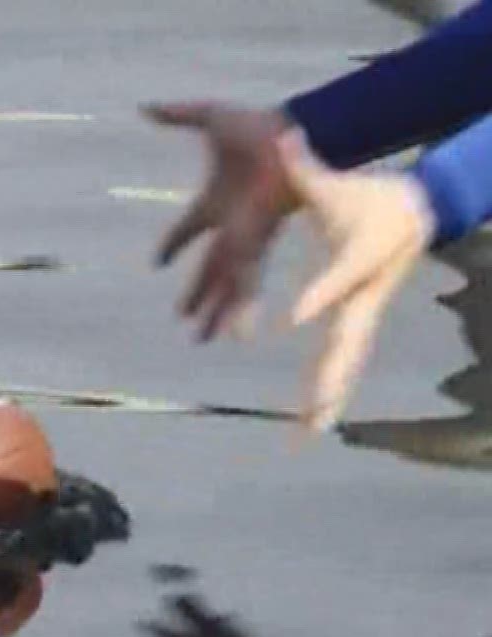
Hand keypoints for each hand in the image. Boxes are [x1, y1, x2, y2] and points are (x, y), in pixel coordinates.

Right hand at [146, 102, 299, 340]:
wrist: (291, 133)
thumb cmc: (255, 126)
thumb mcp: (211, 117)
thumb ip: (178, 114)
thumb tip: (144, 107)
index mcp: (214, 202)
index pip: (186, 229)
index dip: (172, 244)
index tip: (158, 262)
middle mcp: (230, 226)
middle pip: (208, 268)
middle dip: (196, 294)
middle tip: (182, 319)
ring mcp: (243, 237)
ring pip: (226, 283)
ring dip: (215, 312)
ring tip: (203, 338)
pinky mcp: (256, 243)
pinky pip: (246, 281)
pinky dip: (239, 306)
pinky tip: (238, 331)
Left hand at [278, 131, 434, 431]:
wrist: (420, 210)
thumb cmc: (372, 197)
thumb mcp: (336, 183)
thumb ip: (304, 166)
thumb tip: (282, 136)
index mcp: (355, 261)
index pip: (333, 281)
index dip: (315, 296)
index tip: (292, 318)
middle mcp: (361, 296)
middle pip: (346, 341)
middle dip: (329, 375)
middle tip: (312, 410)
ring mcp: (362, 313)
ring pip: (345, 363)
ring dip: (327, 398)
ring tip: (308, 434)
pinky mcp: (359, 322)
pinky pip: (342, 362)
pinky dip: (328, 392)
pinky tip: (312, 422)